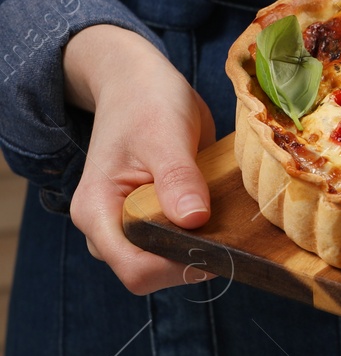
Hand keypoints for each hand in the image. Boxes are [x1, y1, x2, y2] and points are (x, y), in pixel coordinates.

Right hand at [63, 24, 217, 294]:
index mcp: (97, 211)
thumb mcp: (165, 135)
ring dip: (200, 247)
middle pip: (152, 272)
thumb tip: (193, 220)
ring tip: (226, 214)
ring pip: (167, 262)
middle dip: (193, 257)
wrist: (137, 83)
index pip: (136, 269)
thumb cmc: (146, 102)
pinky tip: (222, 214)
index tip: (219, 240)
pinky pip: (176, 244)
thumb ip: (178, 178)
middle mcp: (106, 227)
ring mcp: (127, 226)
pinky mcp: (149, 220)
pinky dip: (201, 236)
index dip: (179, 265)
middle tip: (229, 225)